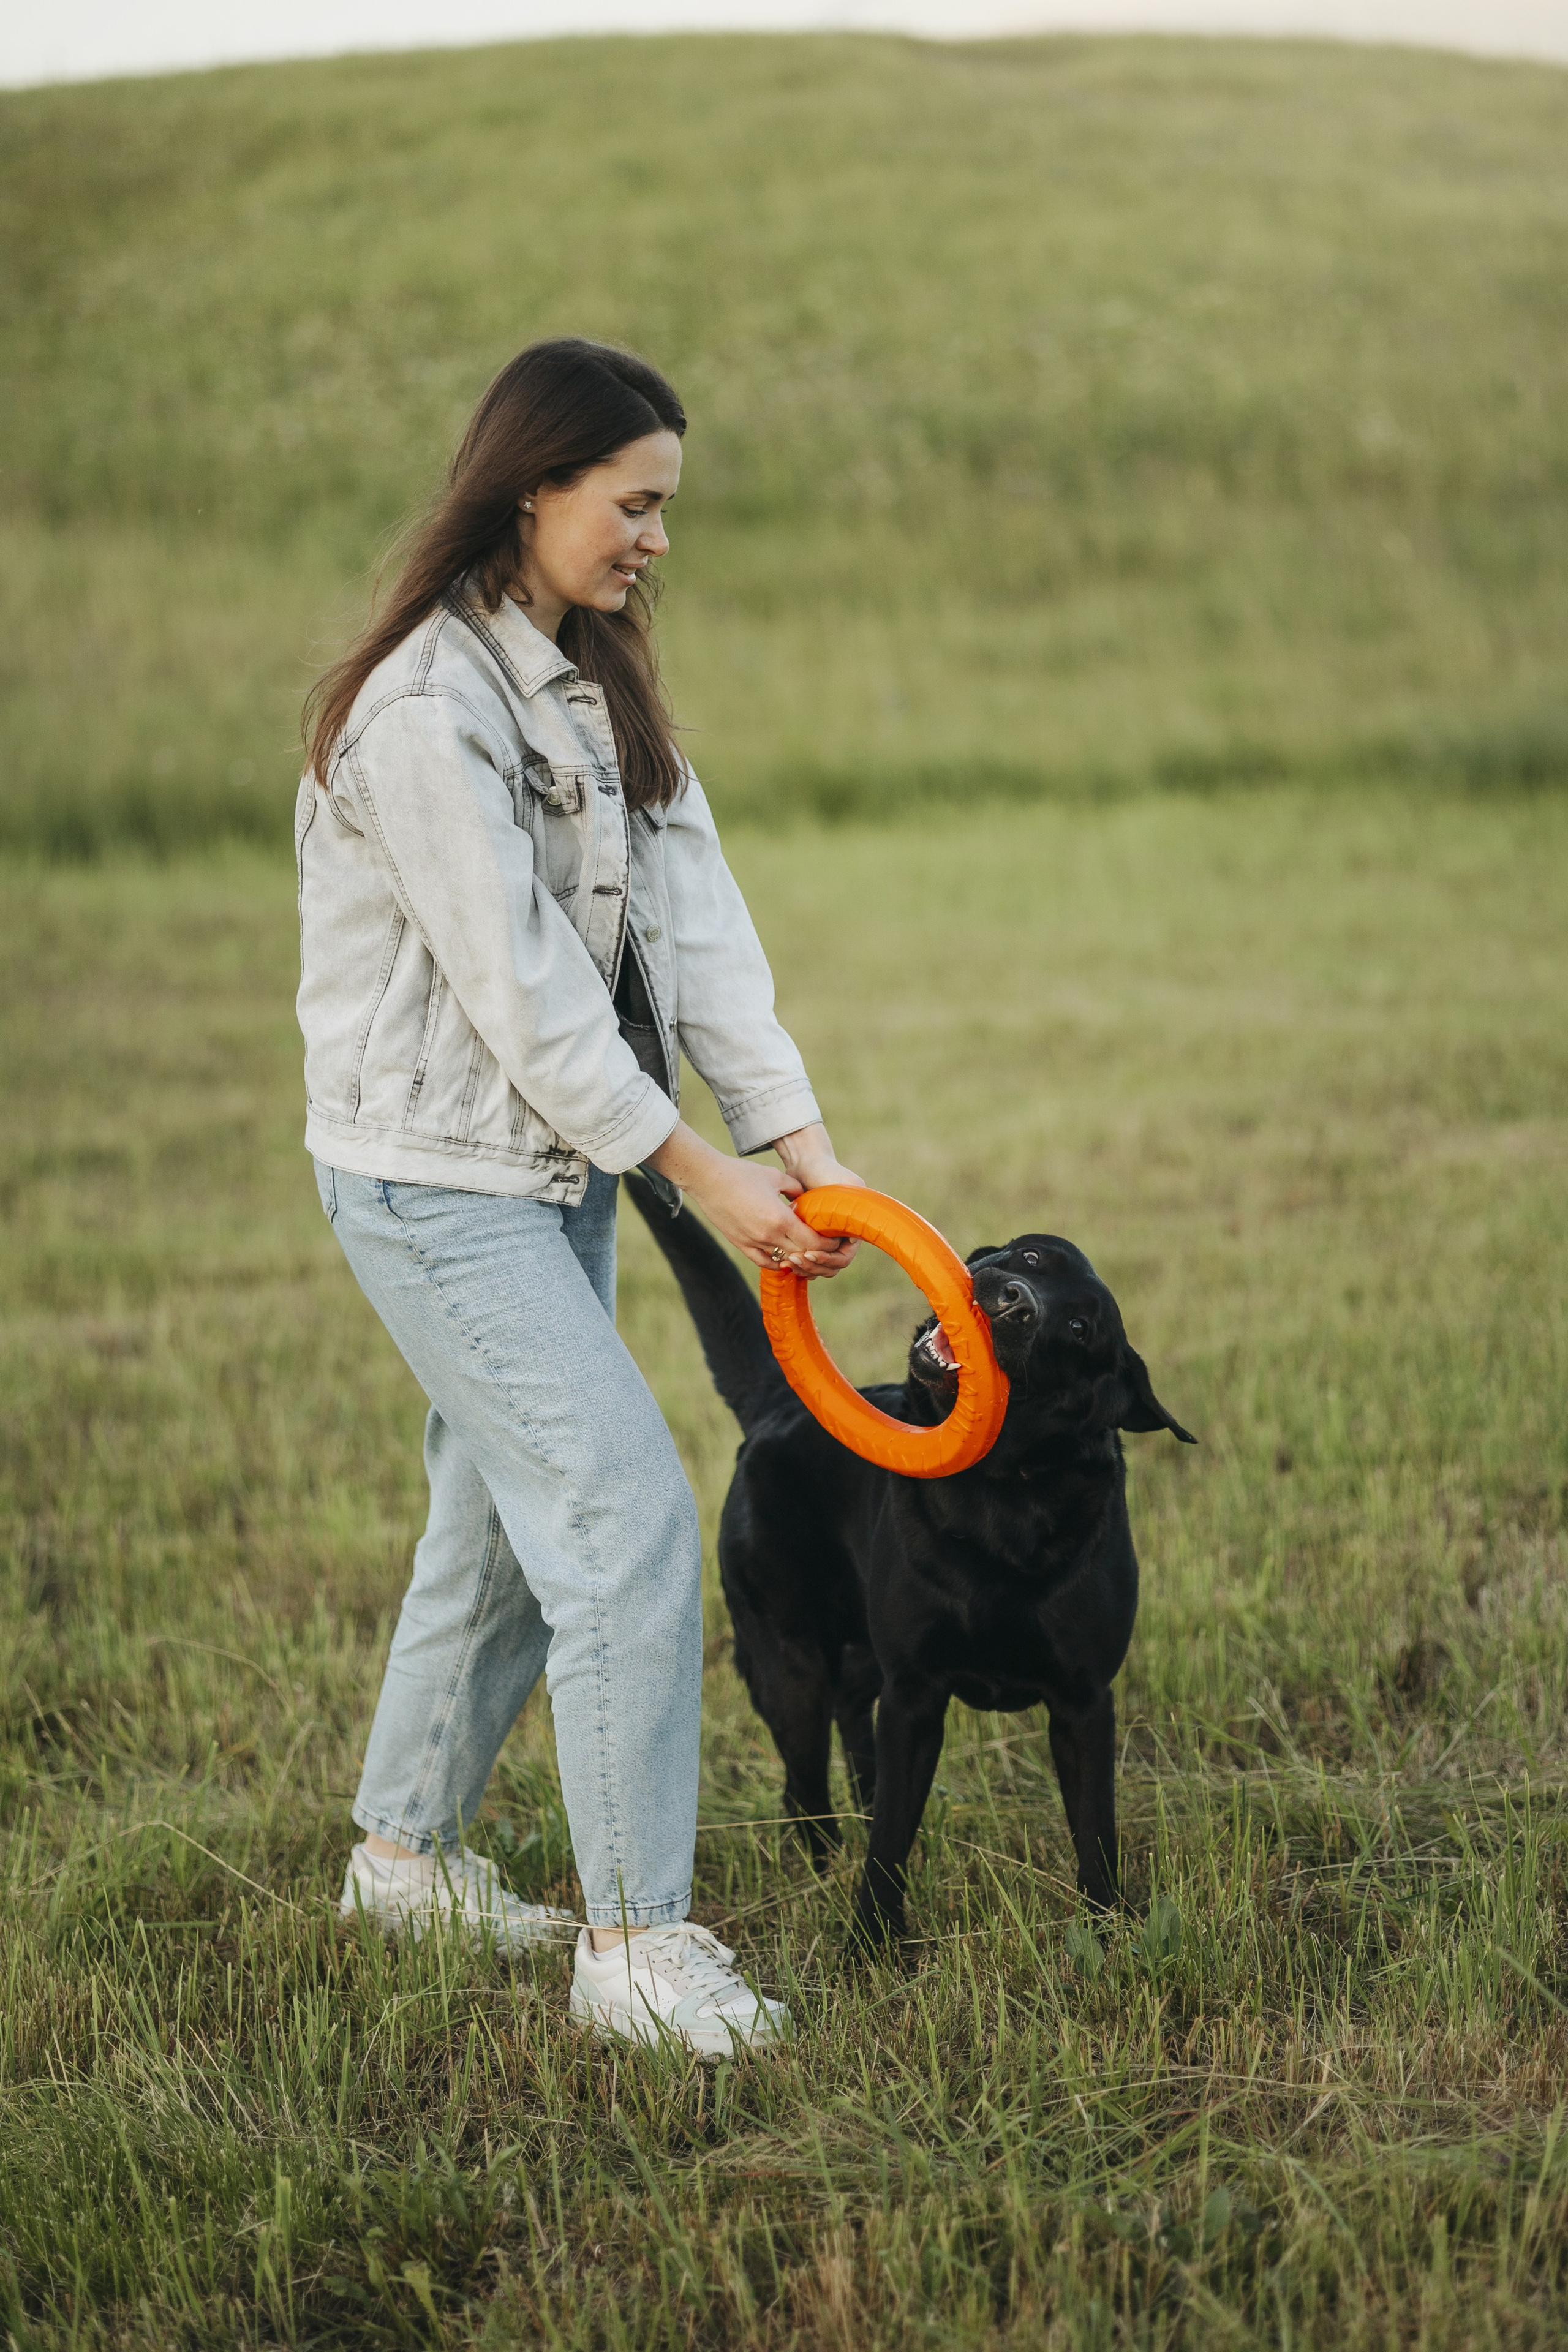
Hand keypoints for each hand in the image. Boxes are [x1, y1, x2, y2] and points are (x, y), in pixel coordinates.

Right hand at [645, 1122, 832, 1273]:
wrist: (707, 1179)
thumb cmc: (741, 1173)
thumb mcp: (775, 1176)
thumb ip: (795, 1189)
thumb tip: (805, 1199)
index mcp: (780, 1218)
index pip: (813, 1242)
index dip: (827, 1245)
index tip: (834, 1240)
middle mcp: (768, 1236)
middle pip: (801, 1254)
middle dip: (817, 1253)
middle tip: (825, 1247)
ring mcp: (753, 1243)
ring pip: (784, 1260)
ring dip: (797, 1258)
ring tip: (807, 1252)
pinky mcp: (741, 1244)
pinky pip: (764, 1261)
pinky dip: (777, 1262)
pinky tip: (785, 1258)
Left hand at [767, 1122, 865, 1277]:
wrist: (807, 1162)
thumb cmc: (827, 1171)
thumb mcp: (847, 1185)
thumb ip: (854, 1206)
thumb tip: (855, 1237)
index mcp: (853, 1230)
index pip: (843, 1258)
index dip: (827, 1260)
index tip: (810, 1253)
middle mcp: (841, 1238)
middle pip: (830, 1267)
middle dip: (812, 1267)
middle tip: (793, 1260)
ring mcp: (826, 1240)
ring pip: (818, 1268)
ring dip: (804, 1268)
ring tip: (787, 1261)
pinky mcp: (810, 1239)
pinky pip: (807, 1260)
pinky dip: (798, 1263)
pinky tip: (783, 1259)